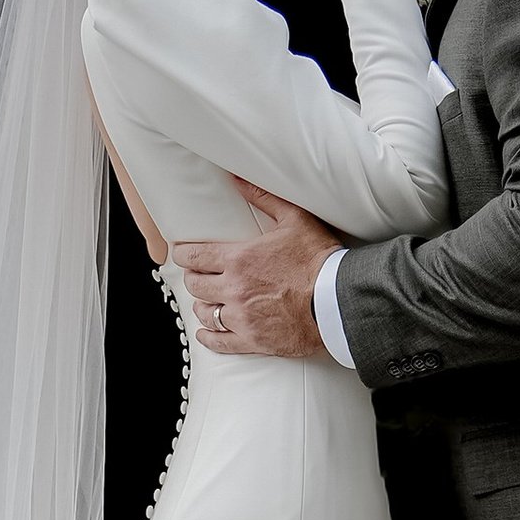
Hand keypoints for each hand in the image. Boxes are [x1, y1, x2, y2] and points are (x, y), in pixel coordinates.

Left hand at [173, 185, 344, 359]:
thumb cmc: (319, 259)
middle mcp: (234, 289)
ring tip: (207, 300)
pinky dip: (209, 337)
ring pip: (205, 312)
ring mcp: (242, 317)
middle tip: (198, 274)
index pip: (193, 256)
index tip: (182, 252)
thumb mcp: (294, 219)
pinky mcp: (252, 339)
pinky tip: (206, 333)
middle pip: (195, 284)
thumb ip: (263, 198)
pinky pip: (219, 341)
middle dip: (194, 277)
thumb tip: (237, 179)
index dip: (183, 253)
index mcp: (239, 259)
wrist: (338, 301)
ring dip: (203, 304)